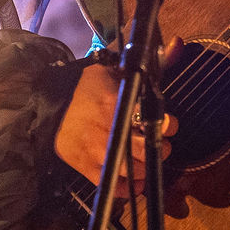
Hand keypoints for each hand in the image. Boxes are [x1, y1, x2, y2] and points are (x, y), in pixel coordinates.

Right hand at [54, 59, 177, 188]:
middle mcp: (109, 129)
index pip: (155, 121)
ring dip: (147, 165)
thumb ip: (151, 59)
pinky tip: (136, 177)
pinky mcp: (88, 168)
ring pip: (136, 170)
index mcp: (116, 102)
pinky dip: (131, 187)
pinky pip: (117, 186)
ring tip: (146, 156)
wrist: (50, 106)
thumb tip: (179, 43)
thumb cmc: (87, 86)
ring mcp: (98, 152)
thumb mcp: (115, 66)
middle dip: (161, 147)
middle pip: (149, 150)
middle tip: (159, 141)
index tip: (168, 123)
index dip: (168, 125)